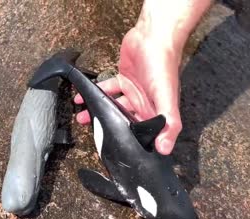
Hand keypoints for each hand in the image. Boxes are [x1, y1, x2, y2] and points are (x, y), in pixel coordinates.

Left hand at [74, 26, 182, 154]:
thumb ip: (168, 124)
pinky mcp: (122, 79)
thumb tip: (165, 149)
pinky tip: (82, 97)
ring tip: (82, 118)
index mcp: (156, 113)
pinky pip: (107, 90)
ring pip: (113, 107)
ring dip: (98, 112)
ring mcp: (132, 92)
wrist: (153, 37)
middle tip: (92, 135)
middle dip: (109, 128)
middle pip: (125, 122)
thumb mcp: (166, 98)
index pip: (145, 134)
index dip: (134, 144)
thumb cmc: (163, 66)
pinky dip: (94, 94)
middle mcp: (144, 105)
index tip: (117, 152)